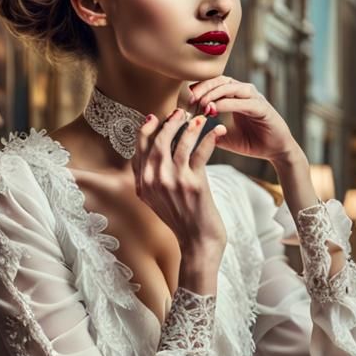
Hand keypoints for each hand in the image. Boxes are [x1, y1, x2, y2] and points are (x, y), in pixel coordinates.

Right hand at [133, 109, 226, 255]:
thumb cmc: (181, 220)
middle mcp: (153, 182)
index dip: (146, 129)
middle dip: (169, 122)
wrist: (198, 243)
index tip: (155, 116)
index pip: (139, 149)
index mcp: (142, 185)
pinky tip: (217, 130)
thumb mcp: (156, 200)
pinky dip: (209, 137)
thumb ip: (150, 178)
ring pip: (178, 143)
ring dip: (189, 126)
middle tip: (180, 112)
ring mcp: (173, 182)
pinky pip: (200, 151)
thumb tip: (153, 151)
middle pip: (158, 141)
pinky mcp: (194, 183)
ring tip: (199, 117)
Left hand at [189, 76, 298, 163]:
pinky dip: (227, 104)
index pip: (215, 84)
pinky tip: (214, 110)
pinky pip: (243, 101)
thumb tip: (191, 131)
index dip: (199, 89)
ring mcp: (255, 99)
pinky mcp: (263, 108)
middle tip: (189, 99)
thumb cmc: (252, 143)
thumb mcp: (225, 137)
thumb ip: (211, 132)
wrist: (276, 152)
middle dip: (204, 87)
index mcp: (236, 97)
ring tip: (201, 104)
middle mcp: (245, 93)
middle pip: (221, 80)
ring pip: (231, 87)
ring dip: (214, 93)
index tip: (185, 100)